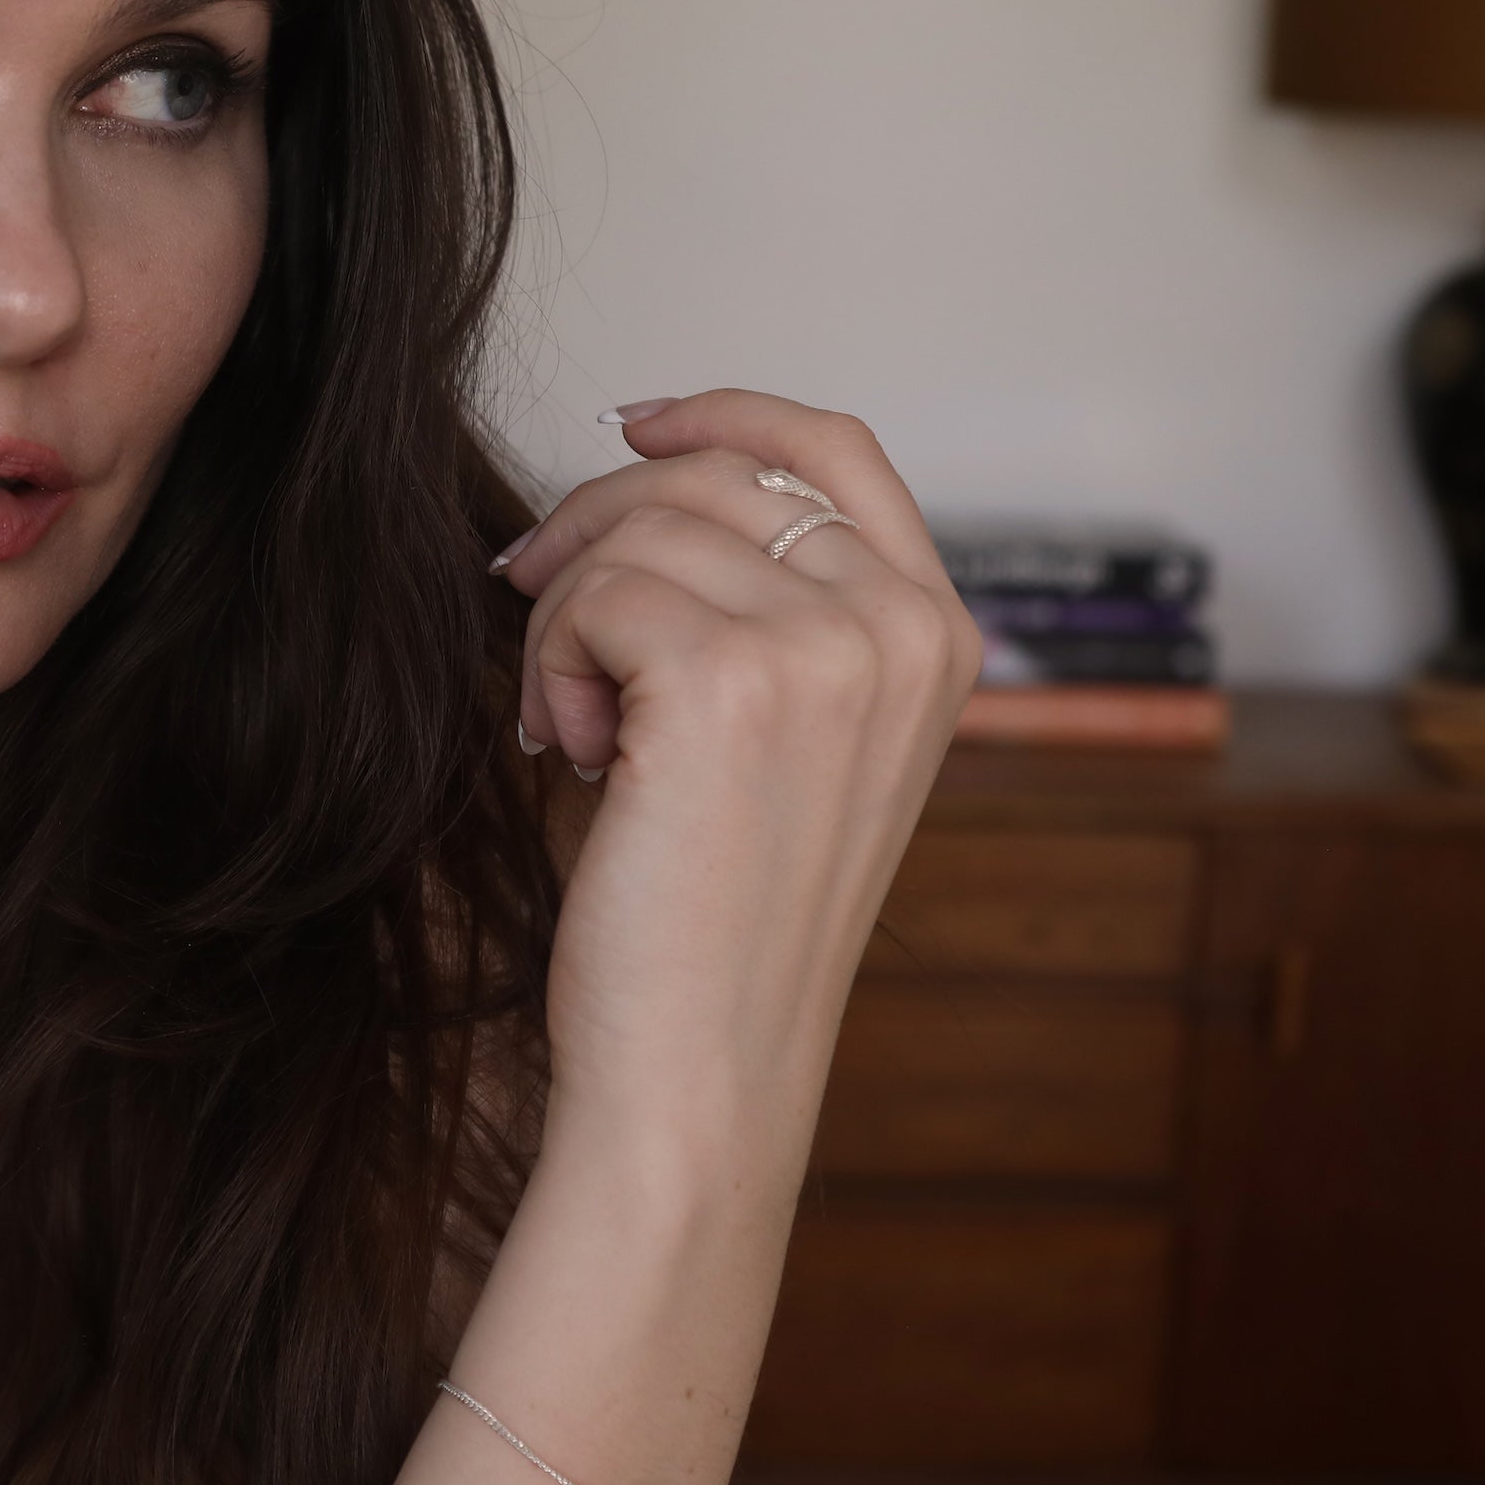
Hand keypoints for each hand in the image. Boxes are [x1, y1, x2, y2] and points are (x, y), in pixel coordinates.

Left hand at [492, 391, 979, 1176]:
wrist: (696, 1071)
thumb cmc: (709, 919)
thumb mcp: (773, 737)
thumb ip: (758, 606)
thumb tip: (642, 473)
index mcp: (937, 637)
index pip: (836, 447)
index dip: (726, 413)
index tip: (631, 426)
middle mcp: (903, 629)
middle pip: (714, 474)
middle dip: (598, 535)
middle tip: (548, 638)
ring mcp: (828, 649)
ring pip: (641, 530)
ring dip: (568, 618)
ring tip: (578, 732)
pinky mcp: (730, 680)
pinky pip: (593, 594)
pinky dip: (552, 665)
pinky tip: (573, 757)